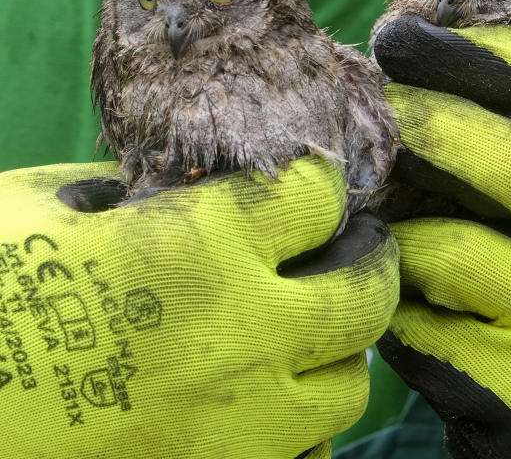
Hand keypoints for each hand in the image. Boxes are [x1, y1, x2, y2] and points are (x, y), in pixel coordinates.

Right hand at [0, 158, 397, 457]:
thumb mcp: (34, 213)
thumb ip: (123, 192)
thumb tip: (161, 193)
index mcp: (200, 248)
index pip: (316, 196)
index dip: (316, 185)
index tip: (309, 192)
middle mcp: (242, 335)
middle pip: (367, 292)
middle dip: (370, 263)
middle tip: (353, 253)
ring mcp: (240, 423)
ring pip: (351, 386)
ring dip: (336, 353)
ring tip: (305, 337)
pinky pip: (309, 458)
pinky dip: (302, 430)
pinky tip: (267, 409)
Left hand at [372, 17, 510, 457]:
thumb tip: (427, 78)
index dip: (501, 51)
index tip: (426, 41)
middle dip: (425, 121)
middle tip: (373, 108)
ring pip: (451, 249)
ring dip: (397, 239)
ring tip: (387, 241)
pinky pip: (423, 325)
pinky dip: (393, 310)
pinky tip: (401, 315)